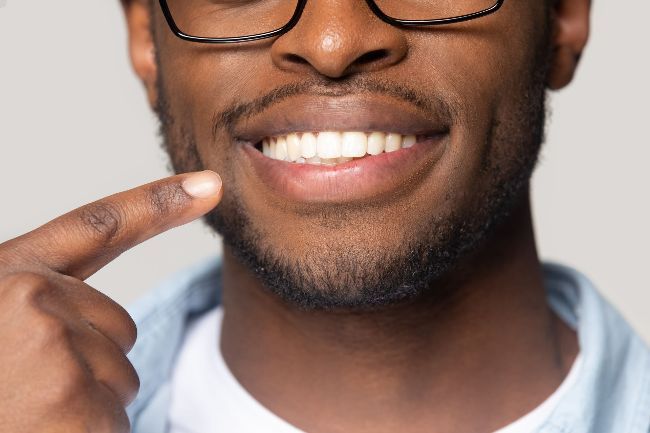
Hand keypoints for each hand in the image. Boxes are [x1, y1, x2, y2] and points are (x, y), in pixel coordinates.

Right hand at [0, 171, 221, 432]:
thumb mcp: (2, 329)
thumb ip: (44, 308)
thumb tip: (111, 327)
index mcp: (9, 274)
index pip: (99, 226)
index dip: (159, 202)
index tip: (209, 185)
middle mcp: (28, 296)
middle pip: (118, 328)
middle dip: (87, 365)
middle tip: (23, 393)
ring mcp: (51, 343)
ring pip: (121, 376)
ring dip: (83, 407)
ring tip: (24, 414)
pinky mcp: (71, 395)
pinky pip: (115, 417)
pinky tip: (39, 432)